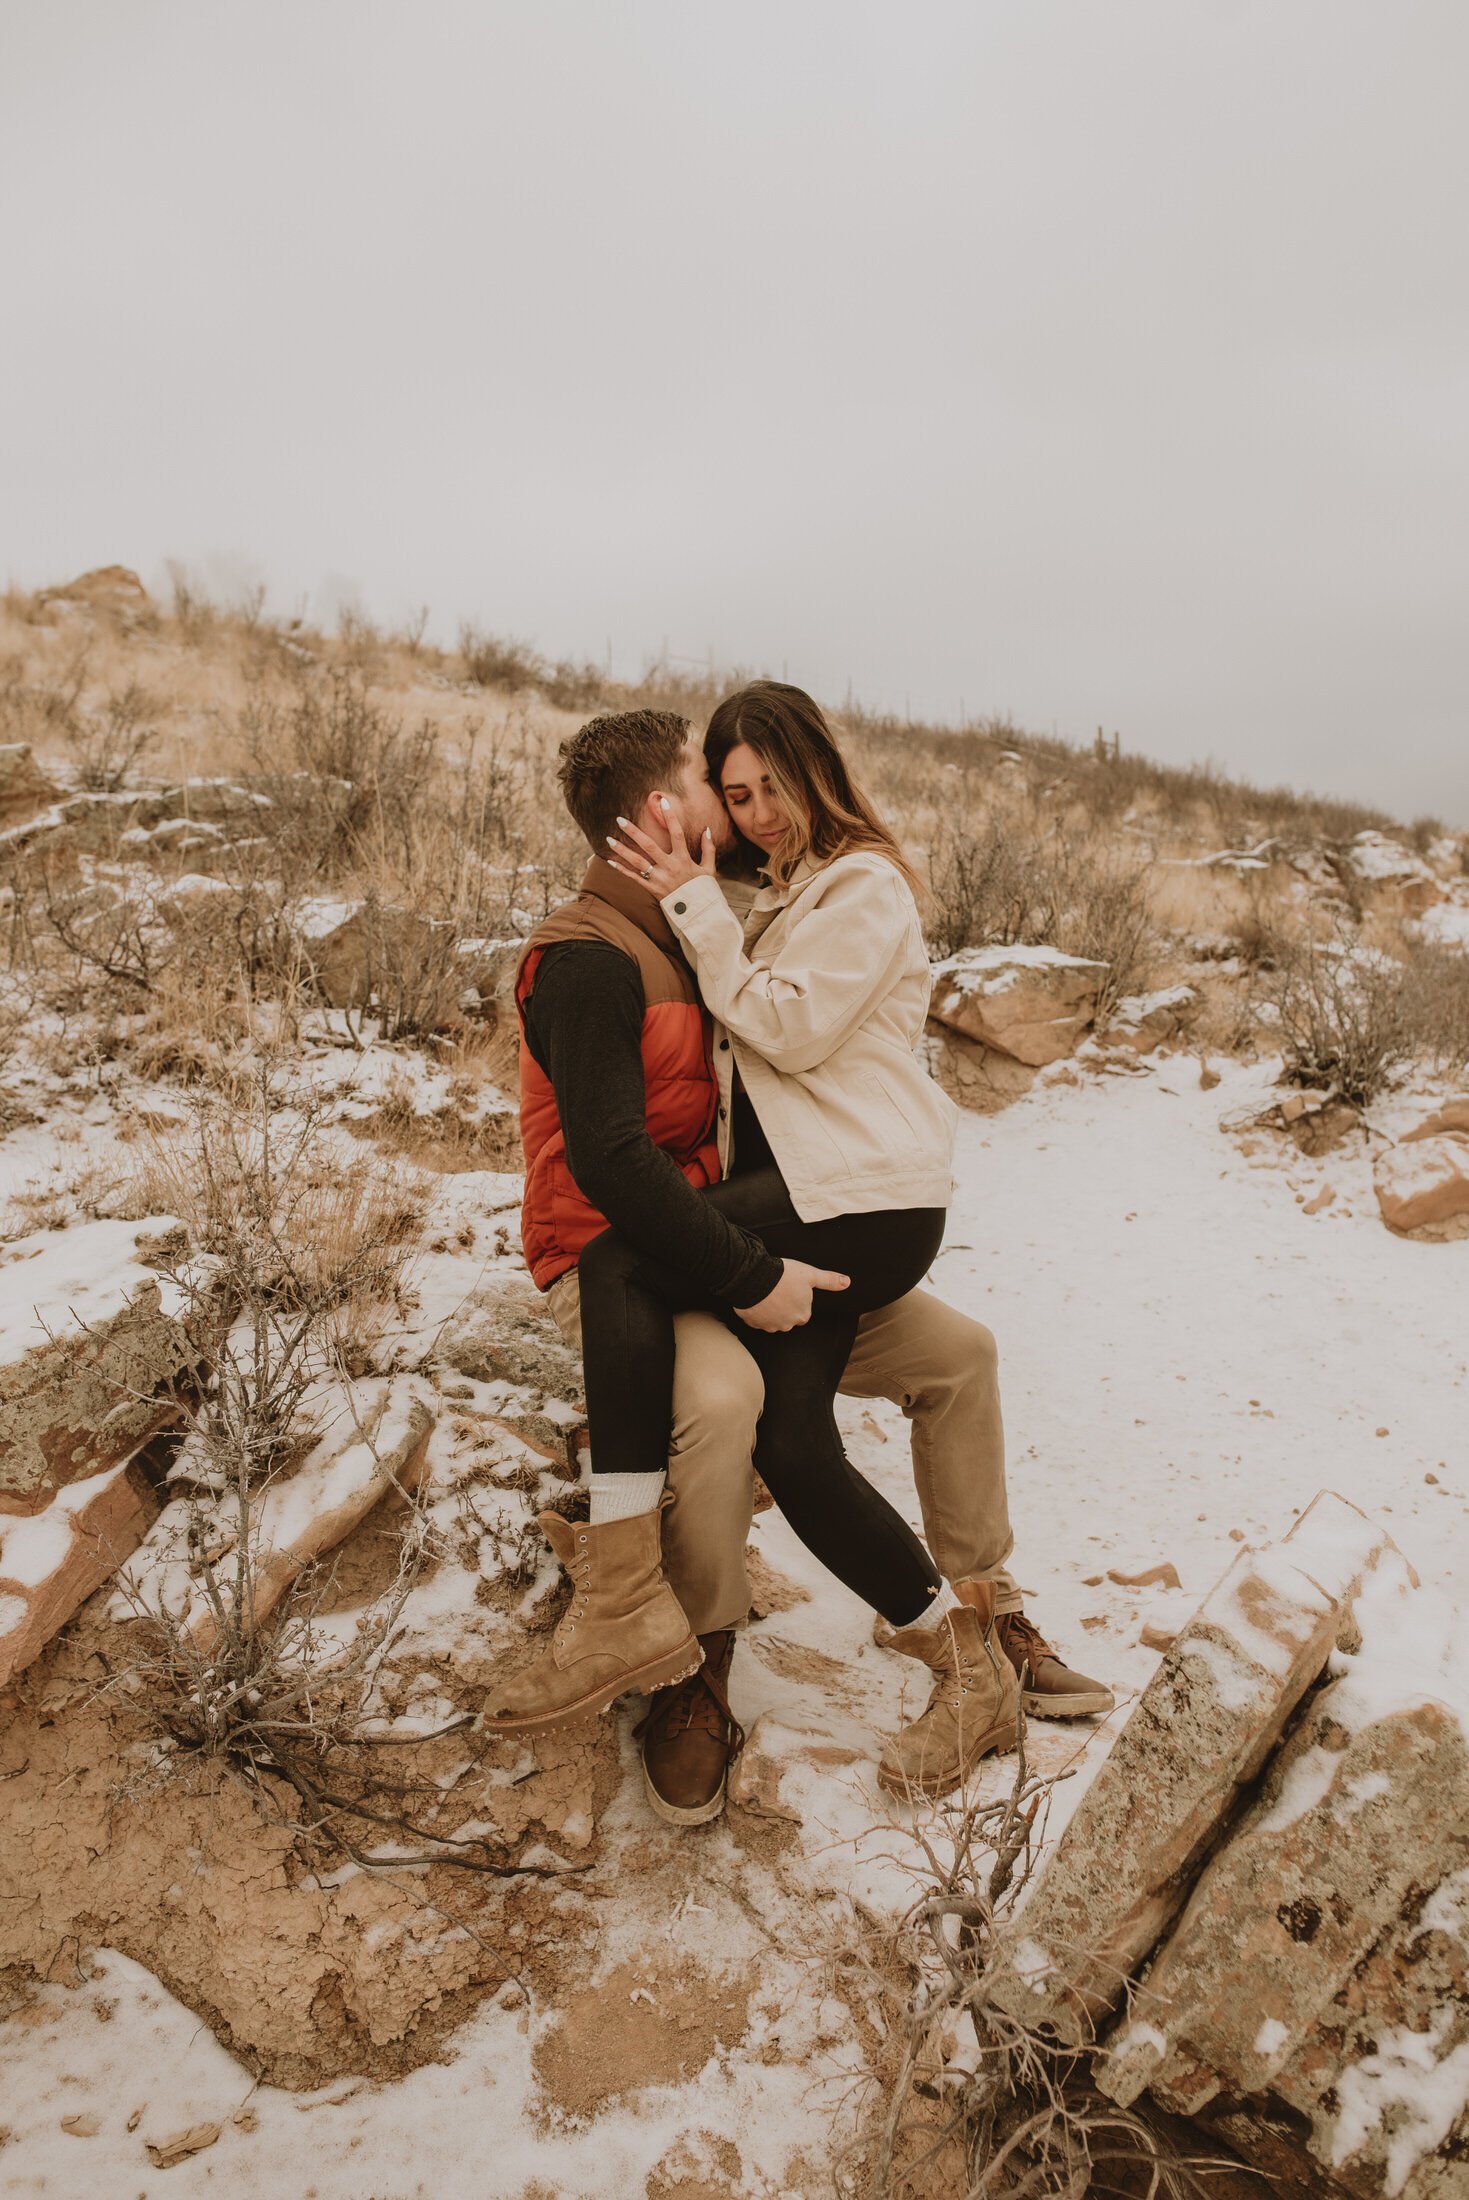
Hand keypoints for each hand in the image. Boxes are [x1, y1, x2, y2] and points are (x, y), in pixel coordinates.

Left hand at [606, 801, 716, 899]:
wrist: (698, 914)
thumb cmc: (703, 890)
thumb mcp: (709, 869)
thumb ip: (708, 848)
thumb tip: (707, 829)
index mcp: (684, 860)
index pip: (677, 834)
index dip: (670, 817)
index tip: (662, 801)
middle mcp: (670, 867)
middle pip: (649, 846)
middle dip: (633, 832)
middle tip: (619, 819)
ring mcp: (659, 879)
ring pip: (637, 862)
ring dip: (622, 850)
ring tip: (608, 838)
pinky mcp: (652, 890)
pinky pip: (634, 878)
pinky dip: (621, 870)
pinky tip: (609, 860)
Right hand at [735, 1258, 849, 1332]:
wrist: (754, 1278)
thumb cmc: (783, 1275)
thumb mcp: (810, 1274)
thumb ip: (829, 1281)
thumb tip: (847, 1282)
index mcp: (803, 1315)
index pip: (803, 1311)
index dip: (797, 1299)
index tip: (791, 1288)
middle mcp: (787, 1325)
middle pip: (788, 1317)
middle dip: (784, 1307)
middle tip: (778, 1289)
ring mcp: (769, 1325)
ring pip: (772, 1319)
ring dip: (770, 1310)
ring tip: (767, 1292)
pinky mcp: (753, 1323)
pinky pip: (757, 1319)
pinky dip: (757, 1311)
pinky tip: (756, 1297)